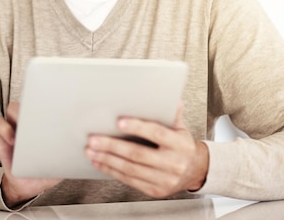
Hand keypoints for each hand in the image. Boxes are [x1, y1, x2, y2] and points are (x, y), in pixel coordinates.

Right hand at [0, 102, 60, 207]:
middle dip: (34, 104)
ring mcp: (15, 126)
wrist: (29, 184)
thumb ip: (70, 156)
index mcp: (46, 124)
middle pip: (29, 100)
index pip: (47, 104)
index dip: (51, 100)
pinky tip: (12, 141)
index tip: (57, 105)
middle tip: (39, 116)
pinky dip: (3, 128)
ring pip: (12, 108)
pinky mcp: (1, 135)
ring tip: (24, 131)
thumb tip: (83, 149)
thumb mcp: (62, 164)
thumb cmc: (47, 170)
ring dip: (17, 115)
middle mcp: (30, 121)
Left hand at [85, 104, 208, 197]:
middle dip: (112, 146)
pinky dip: (111, 171)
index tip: (119, 122)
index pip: (157, 134)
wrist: (196, 171)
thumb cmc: (181, 145)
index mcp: (180, 145)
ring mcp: (165, 179)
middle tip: (93, 139)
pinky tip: (99, 162)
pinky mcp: (155, 190)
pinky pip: (129, 180)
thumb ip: (172, 113)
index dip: (138, 127)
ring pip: (130, 169)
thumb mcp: (180, 128)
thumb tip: (169, 97)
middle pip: (138, 154)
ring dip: (107, 159)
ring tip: (91, 150)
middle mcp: (173, 163)